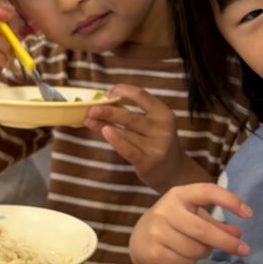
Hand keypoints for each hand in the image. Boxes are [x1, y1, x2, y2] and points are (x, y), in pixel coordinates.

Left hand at [85, 85, 208, 192]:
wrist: (173, 172)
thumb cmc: (157, 143)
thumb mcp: (151, 125)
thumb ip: (131, 114)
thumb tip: (104, 102)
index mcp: (163, 113)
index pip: (141, 95)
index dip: (122, 91)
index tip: (107, 93)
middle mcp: (162, 128)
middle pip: (130, 116)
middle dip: (108, 111)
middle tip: (91, 109)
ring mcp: (156, 146)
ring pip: (126, 133)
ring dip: (105, 125)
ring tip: (89, 120)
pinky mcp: (148, 162)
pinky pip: (128, 149)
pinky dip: (115, 140)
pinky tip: (104, 132)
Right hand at [129, 183, 251, 263]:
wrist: (140, 241)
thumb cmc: (174, 225)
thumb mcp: (193, 217)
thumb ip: (216, 223)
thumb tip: (238, 235)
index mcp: (180, 194)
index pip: (208, 191)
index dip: (230, 200)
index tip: (248, 214)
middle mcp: (166, 209)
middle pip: (203, 229)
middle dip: (227, 242)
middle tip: (245, 250)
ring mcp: (157, 231)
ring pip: (196, 249)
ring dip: (206, 252)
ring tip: (201, 249)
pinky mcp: (154, 252)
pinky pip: (186, 261)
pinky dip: (192, 261)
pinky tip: (185, 256)